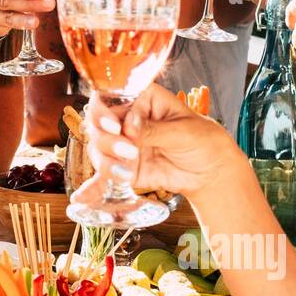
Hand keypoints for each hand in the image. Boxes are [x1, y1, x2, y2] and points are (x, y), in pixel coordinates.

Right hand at [74, 85, 244, 201]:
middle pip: (98, 124)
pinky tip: (82, 198)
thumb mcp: (184, 131)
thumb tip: (130, 126)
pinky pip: (104, 177)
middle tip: (129, 151)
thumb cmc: (204, 140)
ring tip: (127, 172)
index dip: (105, 110)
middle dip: (107, 140)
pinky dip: (92, 187)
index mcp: (142, 99)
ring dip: (106, 162)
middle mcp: (127, 120)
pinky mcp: (124, 169)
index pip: (111, 97)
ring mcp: (123, 145)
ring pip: (98, 150)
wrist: (213, 172)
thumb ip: (155, 130)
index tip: (116, 126)